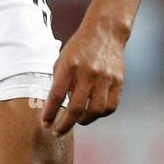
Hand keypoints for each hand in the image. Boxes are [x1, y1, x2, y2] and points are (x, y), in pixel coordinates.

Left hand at [41, 20, 125, 136]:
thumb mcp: (63, 60)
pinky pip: (110, 106)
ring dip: (84, 120)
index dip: (50, 113)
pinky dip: (100, 114)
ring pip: (95, 111)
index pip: (56, 96)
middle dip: (64, 125)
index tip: (45, 124)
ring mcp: (105, 78)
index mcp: (69, 66)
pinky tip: (93, 112)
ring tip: (77, 121)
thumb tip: (54, 107)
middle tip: (58, 132)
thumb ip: (59, 82)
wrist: (105, 32)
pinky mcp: (118, 81)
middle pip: (75, 108)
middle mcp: (87, 73)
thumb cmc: (80, 48)